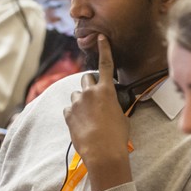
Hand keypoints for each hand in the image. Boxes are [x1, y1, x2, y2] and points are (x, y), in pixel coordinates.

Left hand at [64, 35, 132, 190]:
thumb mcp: (122, 116)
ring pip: (77, 95)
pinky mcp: (68, 114)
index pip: (105, 64)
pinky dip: (74, 115)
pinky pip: (70, 109)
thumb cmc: (117, 136)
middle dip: (89, 85)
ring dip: (81, 102)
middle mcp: (89, 92)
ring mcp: (77, 103)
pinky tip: (82, 126)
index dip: (104, 49)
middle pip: (86, 78)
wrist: (103, 152)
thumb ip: (114, 105)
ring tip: (89, 118)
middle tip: (94, 99)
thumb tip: (111, 106)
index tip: (100, 37)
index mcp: (106, 90)